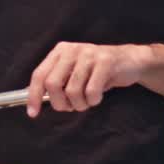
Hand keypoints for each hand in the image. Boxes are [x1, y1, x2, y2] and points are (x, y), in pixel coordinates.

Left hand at [26, 42, 152, 116]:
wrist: (129, 61)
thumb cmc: (97, 71)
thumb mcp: (74, 73)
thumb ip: (57, 82)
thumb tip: (34, 101)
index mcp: (60, 51)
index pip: (39, 74)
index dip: (34, 96)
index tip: (33, 113)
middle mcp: (71, 49)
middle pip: (52, 84)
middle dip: (59, 103)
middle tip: (70, 107)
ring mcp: (88, 54)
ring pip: (72, 91)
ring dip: (79, 104)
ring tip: (87, 101)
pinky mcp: (105, 61)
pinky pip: (91, 91)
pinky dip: (93, 101)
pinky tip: (97, 97)